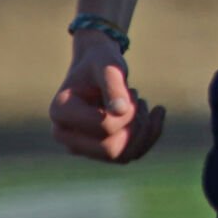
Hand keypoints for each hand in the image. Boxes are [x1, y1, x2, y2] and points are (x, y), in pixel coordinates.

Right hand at [49, 33, 164, 162]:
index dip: (127, 113)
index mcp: (61, 112)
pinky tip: (157, 111)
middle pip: (111, 150)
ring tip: (142, 102)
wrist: (97, 65)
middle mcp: (65, 134)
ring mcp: (81, 146)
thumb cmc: (101, 61)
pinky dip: (150, 135)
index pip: (104, 127)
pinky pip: (129, 155)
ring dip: (144, 130)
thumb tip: (120, 111)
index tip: (131, 91)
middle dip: (135, 125)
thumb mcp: (108, 65)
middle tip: (137, 98)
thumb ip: (113, 84)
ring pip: (123, 156)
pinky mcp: (97, 149)